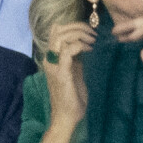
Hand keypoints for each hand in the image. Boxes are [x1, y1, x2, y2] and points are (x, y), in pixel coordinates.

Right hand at [43, 22, 95, 136]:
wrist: (67, 116)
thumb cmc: (72, 96)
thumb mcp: (75, 71)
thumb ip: (76, 57)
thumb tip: (84, 43)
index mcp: (52, 58)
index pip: (56, 31)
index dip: (72, 26)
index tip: (90, 32)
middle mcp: (49, 59)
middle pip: (57, 30)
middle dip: (78, 27)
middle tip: (93, 34)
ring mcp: (53, 66)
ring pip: (60, 37)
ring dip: (79, 34)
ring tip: (92, 40)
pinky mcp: (61, 73)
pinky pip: (67, 51)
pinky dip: (80, 46)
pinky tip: (90, 49)